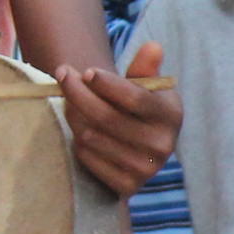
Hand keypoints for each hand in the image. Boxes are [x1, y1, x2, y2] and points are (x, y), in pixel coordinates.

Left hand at [58, 38, 181, 198]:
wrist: (141, 151)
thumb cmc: (140, 111)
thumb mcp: (148, 89)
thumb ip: (146, 68)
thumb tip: (153, 47)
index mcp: (171, 116)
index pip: (134, 98)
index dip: (106, 83)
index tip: (85, 71)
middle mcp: (162, 145)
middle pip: (105, 117)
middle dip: (77, 92)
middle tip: (62, 74)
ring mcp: (145, 169)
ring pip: (91, 136)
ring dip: (73, 114)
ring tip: (70, 100)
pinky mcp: (126, 186)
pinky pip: (87, 157)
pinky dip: (77, 140)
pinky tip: (80, 127)